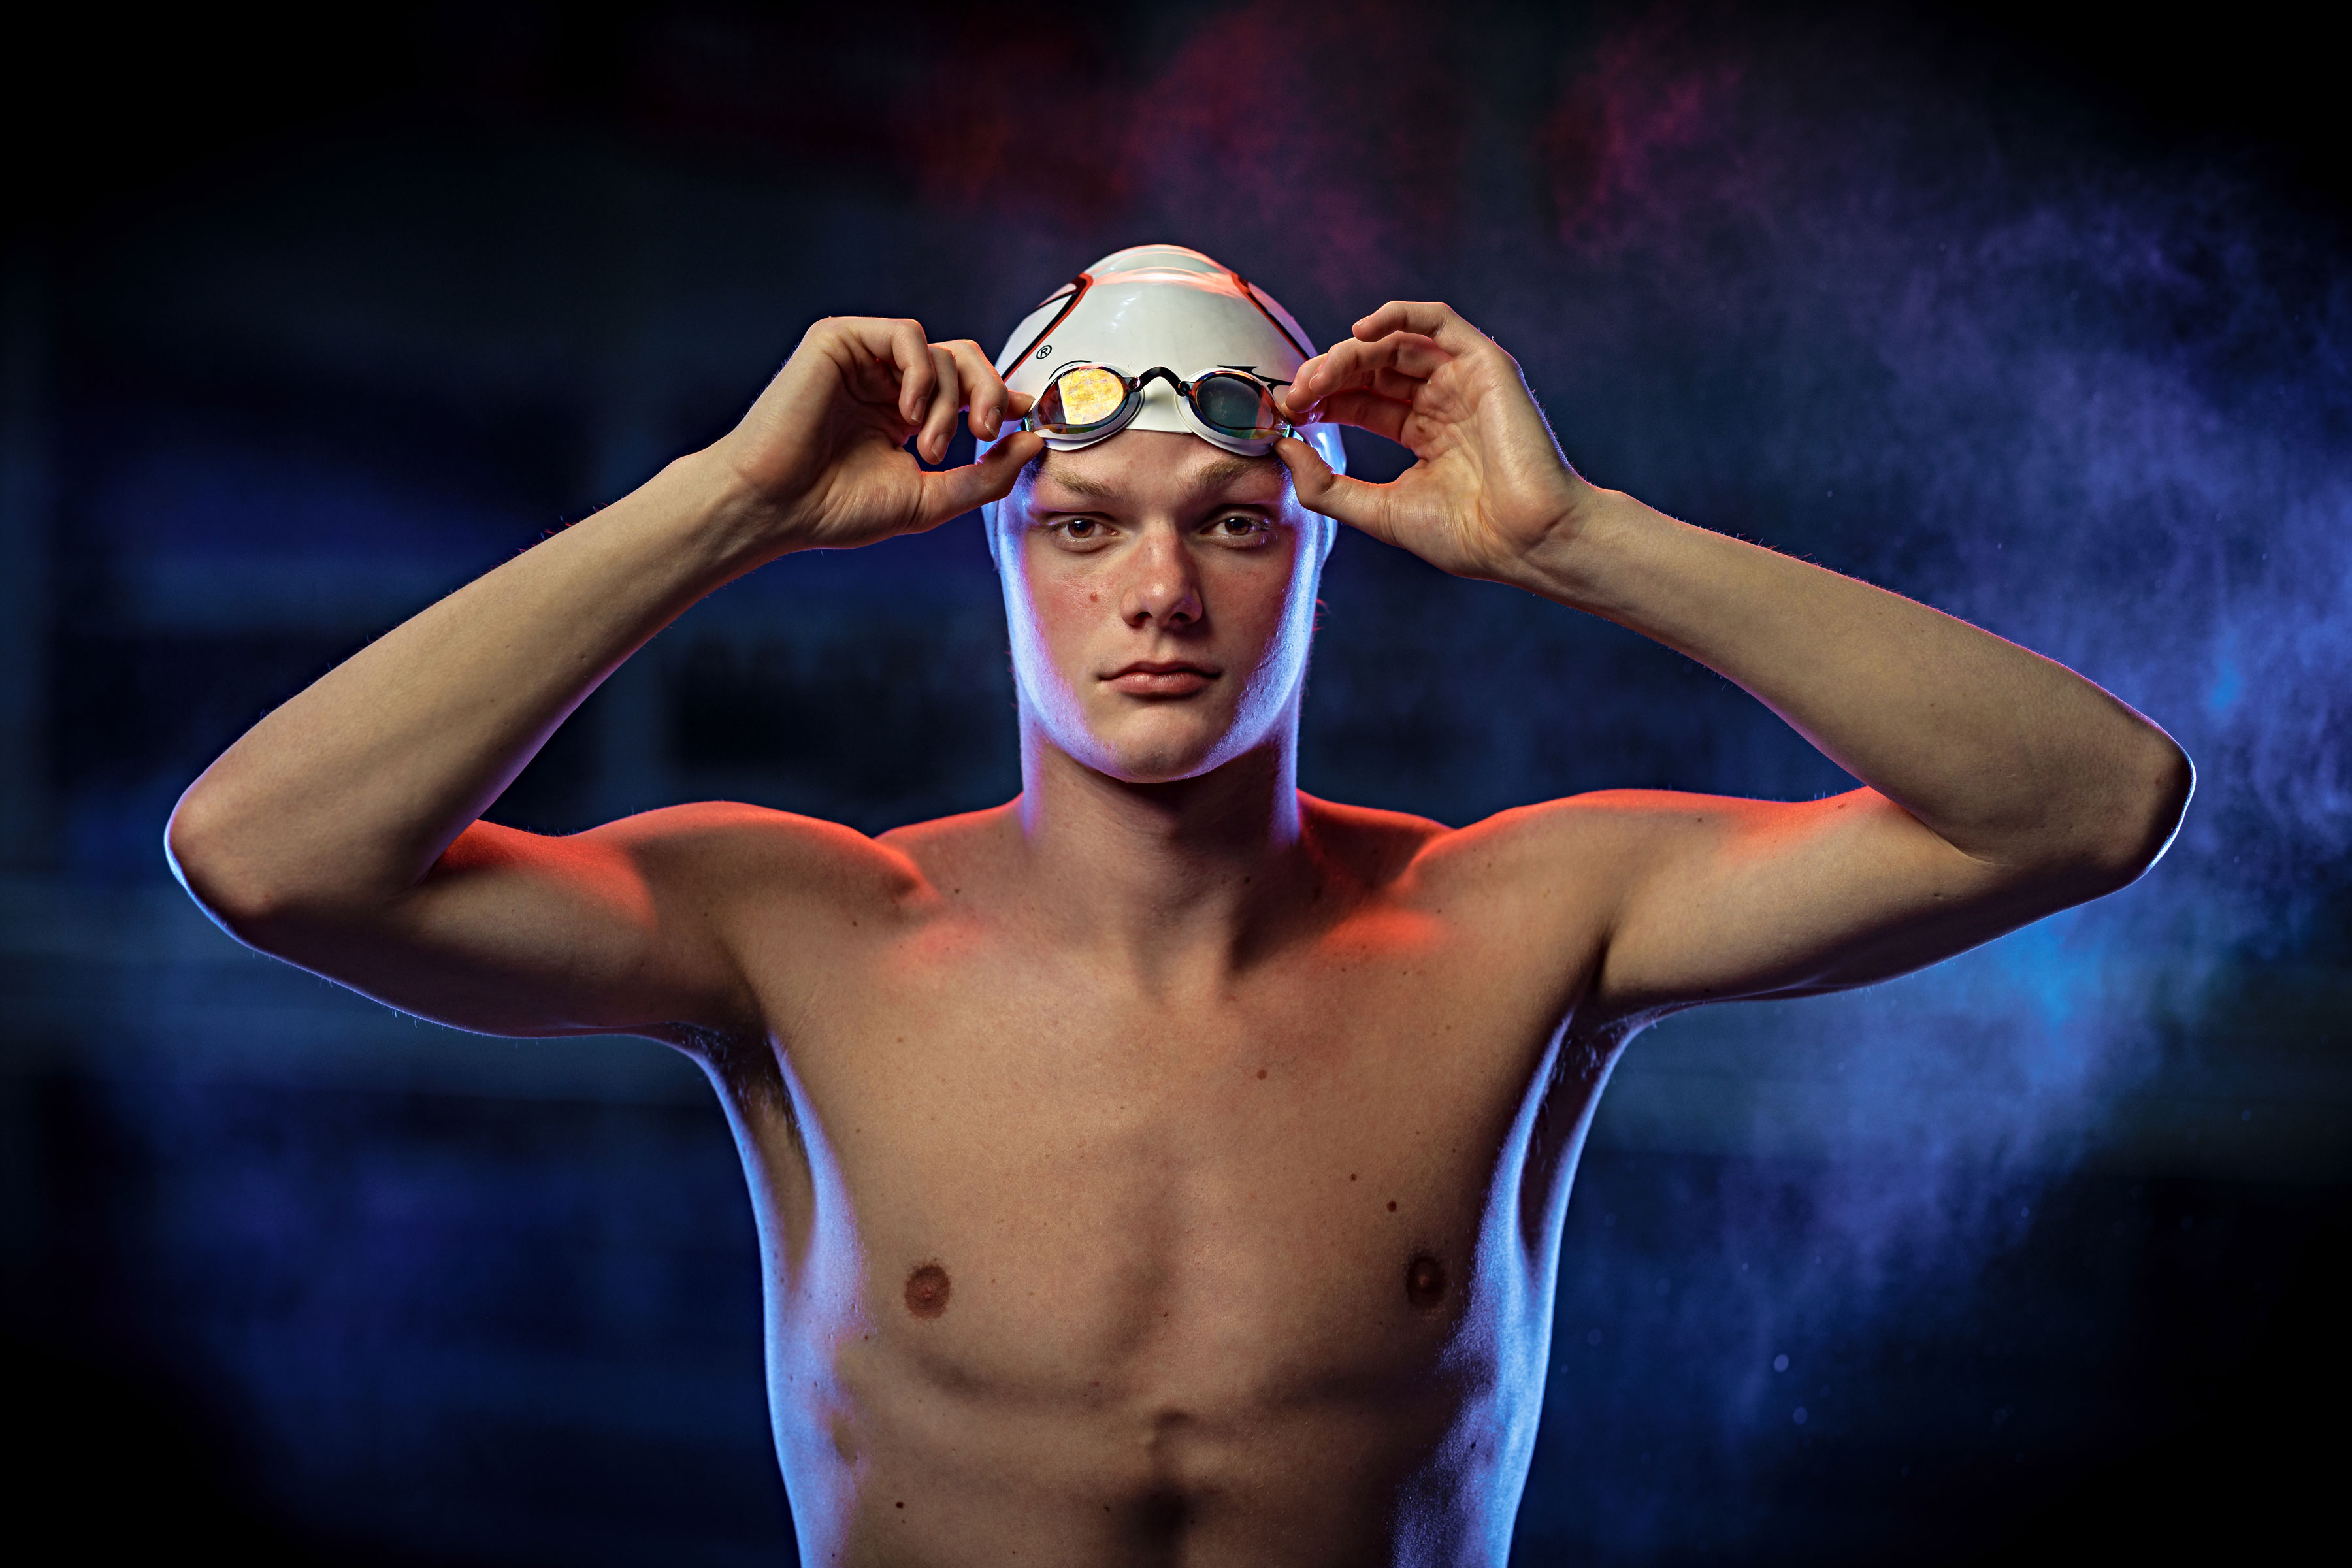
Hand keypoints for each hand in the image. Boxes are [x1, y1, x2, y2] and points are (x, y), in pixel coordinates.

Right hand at [709, 317, 1044, 553]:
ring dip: (948, 402)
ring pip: (941, 352)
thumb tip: (1034, 442)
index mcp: (903, 415)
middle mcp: (886, 383)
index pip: (967, 390)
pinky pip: (906, 335)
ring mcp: (863, 360)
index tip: (1027, 419)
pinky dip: (921, 372)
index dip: (1002, 398)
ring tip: (926, 447)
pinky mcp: (840, 340)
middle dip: (989, 394)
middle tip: (986, 433)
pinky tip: (906, 412)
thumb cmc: (836, 508)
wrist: (775, 506)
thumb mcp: (930, 499)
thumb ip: (985, 475)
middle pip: (965, 361)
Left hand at [1273, 302, 1594, 581]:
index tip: (1285, 414)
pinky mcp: (1485, 364)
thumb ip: (1326, 484)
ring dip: (1347, 356)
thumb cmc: (1469, 535)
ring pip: (1393, 346)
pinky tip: (1358, 335)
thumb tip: (1281, 449)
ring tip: (1316, 379)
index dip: (1319, 402)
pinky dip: (1396, 316)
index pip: (1359, 402)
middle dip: (1325, 378)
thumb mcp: (1379, 511)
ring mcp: (1463, 380)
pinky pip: (1437, 321)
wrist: (1530, 540)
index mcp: (1423, 433)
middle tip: (1293, 398)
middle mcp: (1442, 401)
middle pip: (1370, 371)